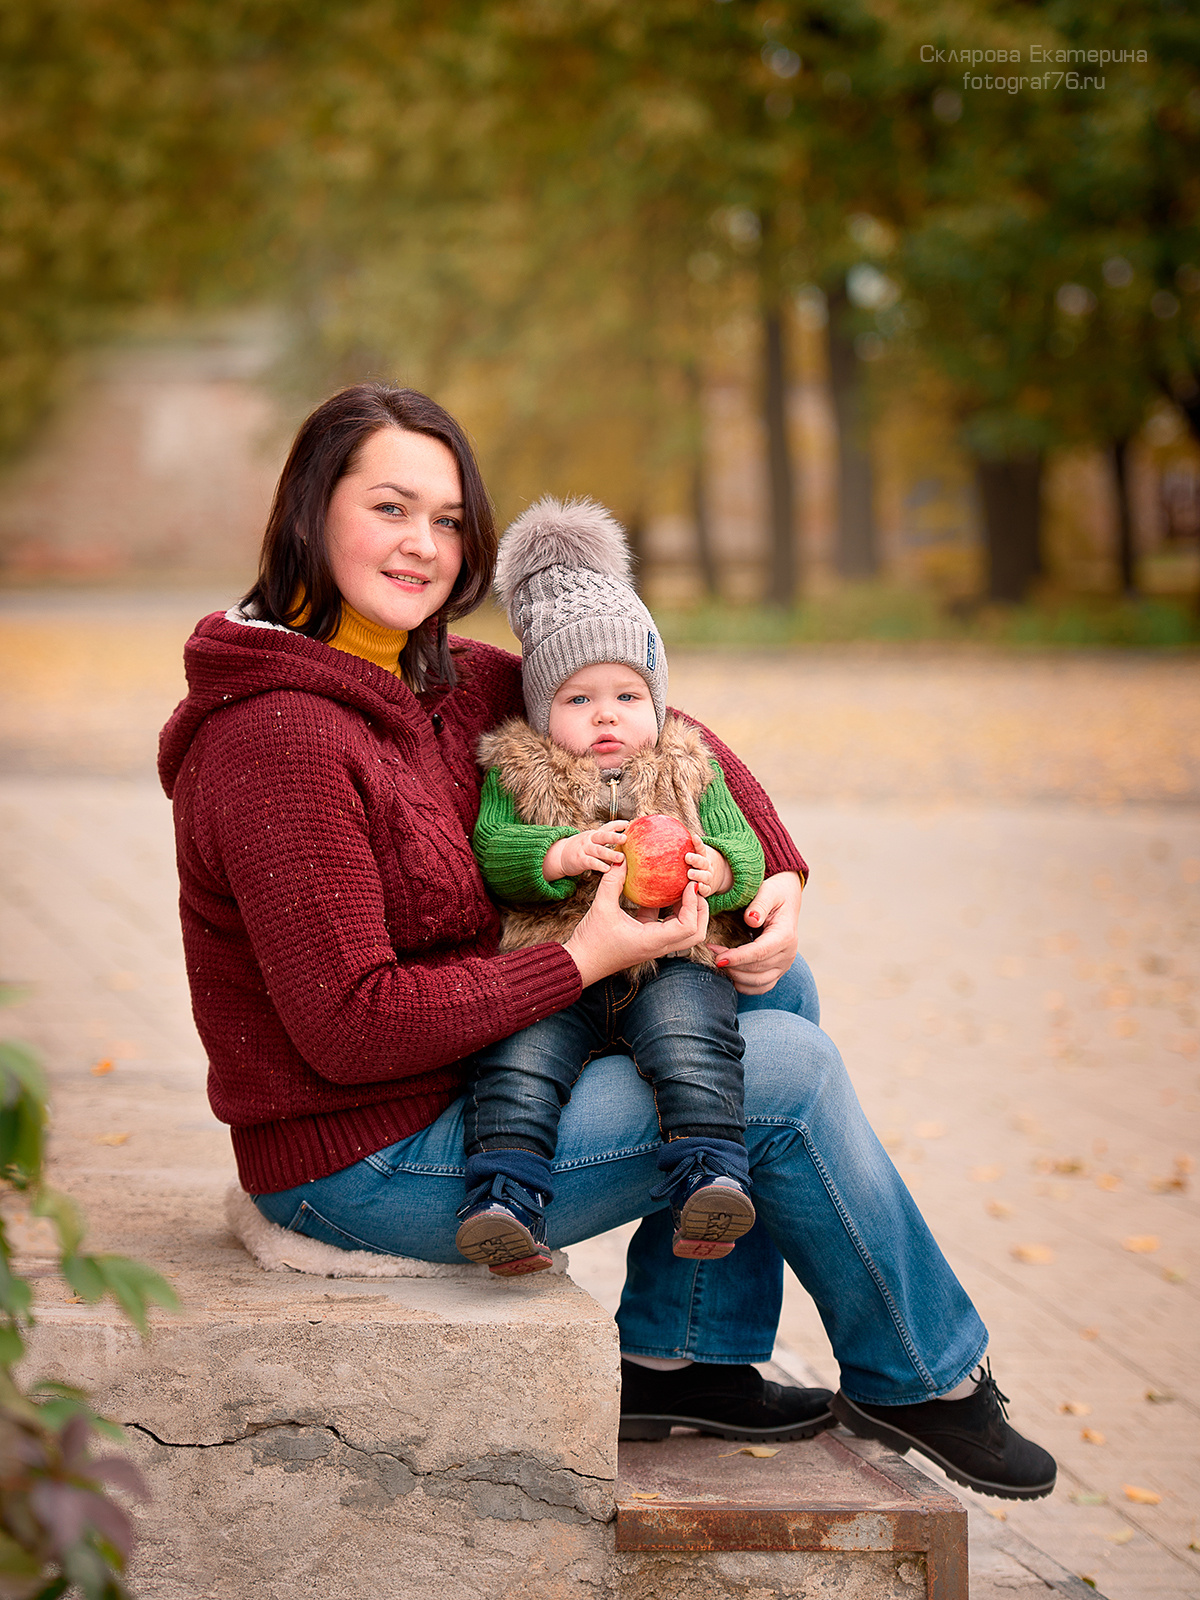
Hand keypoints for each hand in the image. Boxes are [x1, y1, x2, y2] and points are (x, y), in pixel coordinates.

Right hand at [544, 821, 628, 881]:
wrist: (561, 855)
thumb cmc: (582, 848)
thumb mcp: (594, 841)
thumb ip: (608, 839)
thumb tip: (626, 837)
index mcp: (595, 834)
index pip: (607, 827)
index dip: (617, 825)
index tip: (628, 824)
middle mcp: (590, 839)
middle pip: (602, 836)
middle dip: (614, 837)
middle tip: (625, 838)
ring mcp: (584, 849)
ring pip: (598, 850)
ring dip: (609, 854)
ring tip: (620, 858)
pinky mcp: (580, 860)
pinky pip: (590, 862)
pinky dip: (598, 865)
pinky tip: (607, 869)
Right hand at [563, 857, 709, 986]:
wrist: (581, 964)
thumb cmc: (591, 940)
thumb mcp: (601, 907)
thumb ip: (612, 882)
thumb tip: (621, 858)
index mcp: (653, 941)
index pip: (688, 926)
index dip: (694, 904)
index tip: (689, 884)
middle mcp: (659, 946)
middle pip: (695, 933)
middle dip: (700, 910)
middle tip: (695, 887)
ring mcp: (654, 945)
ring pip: (684, 931)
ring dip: (688, 911)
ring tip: (683, 887)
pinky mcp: (647, 941)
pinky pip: (666, 926)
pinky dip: (669, 911)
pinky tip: (661, 892)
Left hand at [685, 833, 732, 898]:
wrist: (715, 878)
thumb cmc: (696, 866)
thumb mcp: (693, 856)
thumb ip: (680, 849)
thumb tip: (657, 835)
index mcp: (703, 856)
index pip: (701, 848)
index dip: (698, 843)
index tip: (694, 837)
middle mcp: (707, 866)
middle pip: (703, 862)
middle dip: (696, 859)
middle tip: (687, 857)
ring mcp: (708, 877)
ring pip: (705, 875)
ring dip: (698, 874)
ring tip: (690, 873)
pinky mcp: (708, 888)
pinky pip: (706, 889)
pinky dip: (703, 888)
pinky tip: (698, 887)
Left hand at [707, 870, 802, 995]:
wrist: (786, 900)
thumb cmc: (774, 894)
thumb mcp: (768, 892)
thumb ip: (759, 904)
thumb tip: (752, 919)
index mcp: (785, 935)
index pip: (760, 952)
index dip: (738, 957)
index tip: (717, 958)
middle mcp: (788, 954)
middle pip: (757, 969)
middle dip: (731, 965)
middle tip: (711, 954)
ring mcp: (784, 965)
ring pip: (758, 982)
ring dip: (735, 976)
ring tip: (718, 962)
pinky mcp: (778, 971)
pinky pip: (761, 987)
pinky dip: (744, 985)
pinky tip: (730, 973)